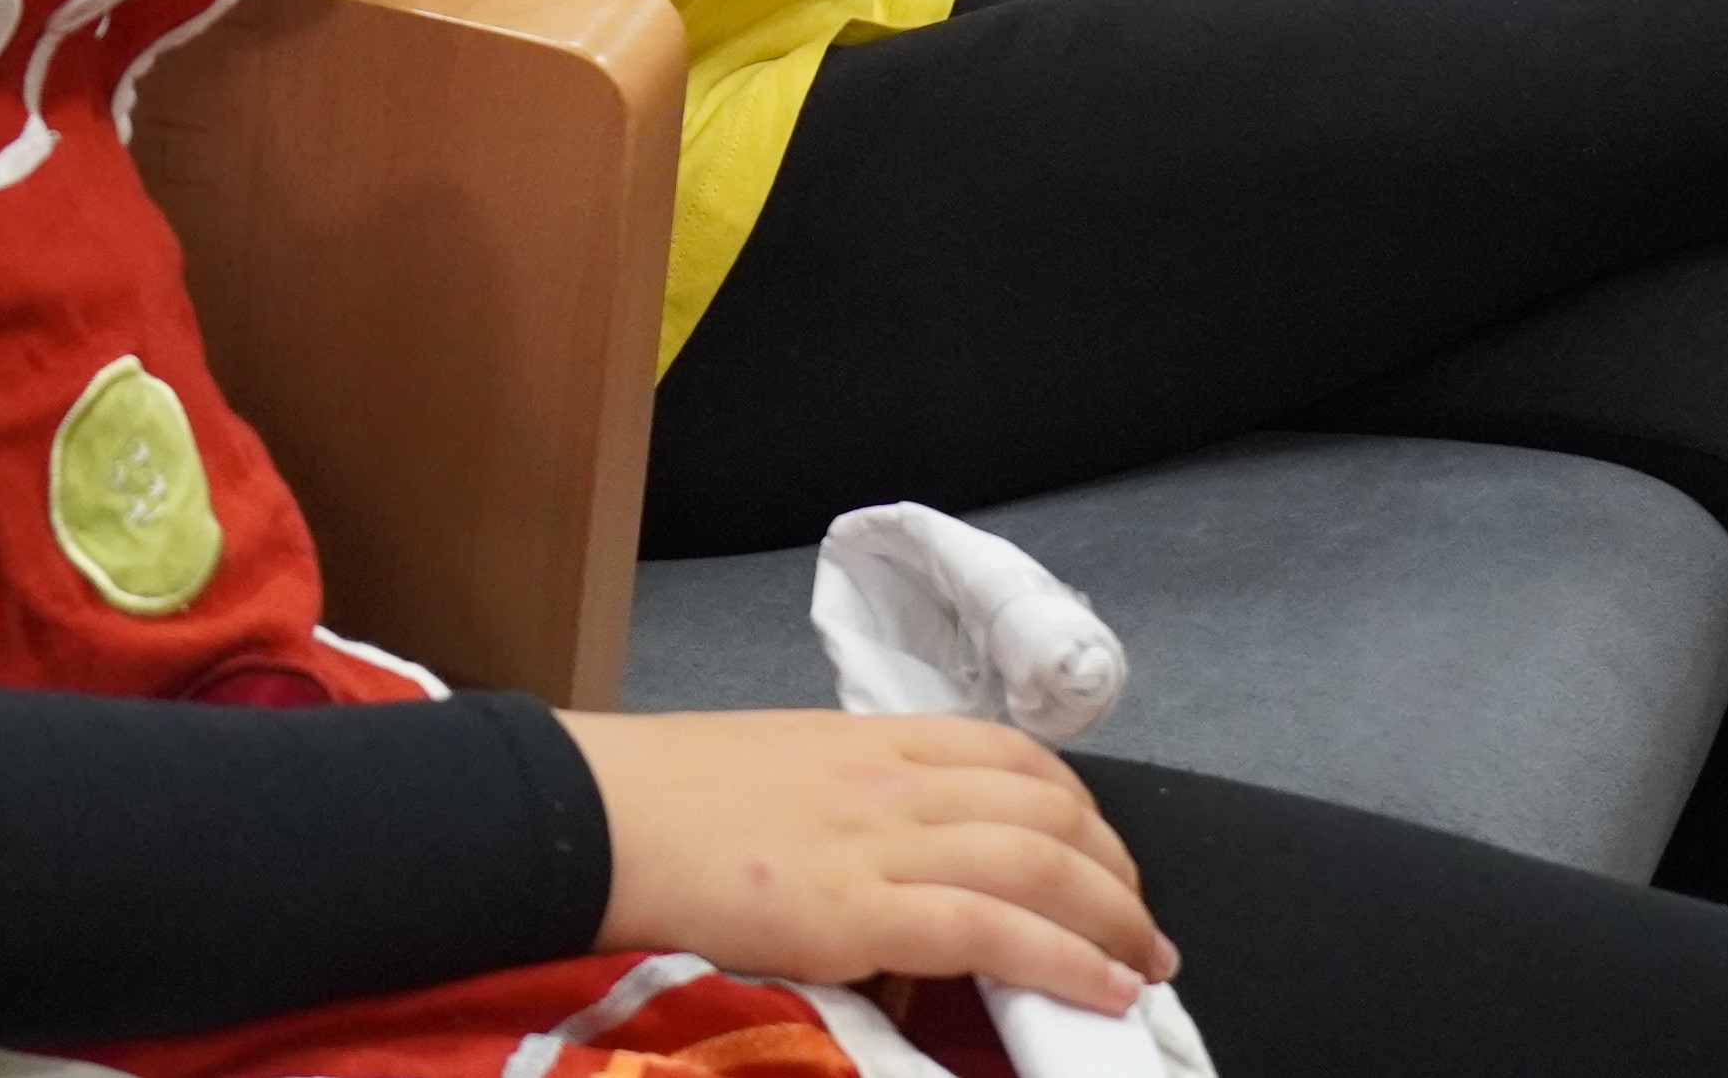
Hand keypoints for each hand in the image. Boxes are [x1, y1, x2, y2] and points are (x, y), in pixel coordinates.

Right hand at [565, 708, 1172, 1018]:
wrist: (585, 817)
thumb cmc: (658, 800)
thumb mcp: (775, 776)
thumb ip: (845, 810)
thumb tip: (890, 877)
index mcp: (867, 739)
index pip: (1012, 756)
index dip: (1080, 810)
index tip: (1103, 858)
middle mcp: (889, 780)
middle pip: (1048, 809)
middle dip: (1116, 872)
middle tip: (1138, 927)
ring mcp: (876, 842)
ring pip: (1041, 863)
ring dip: (1114, 919)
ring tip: (1142, 965)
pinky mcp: (853, 911)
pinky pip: (993, 929)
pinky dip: (1066, 959)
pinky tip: (1105, 987)